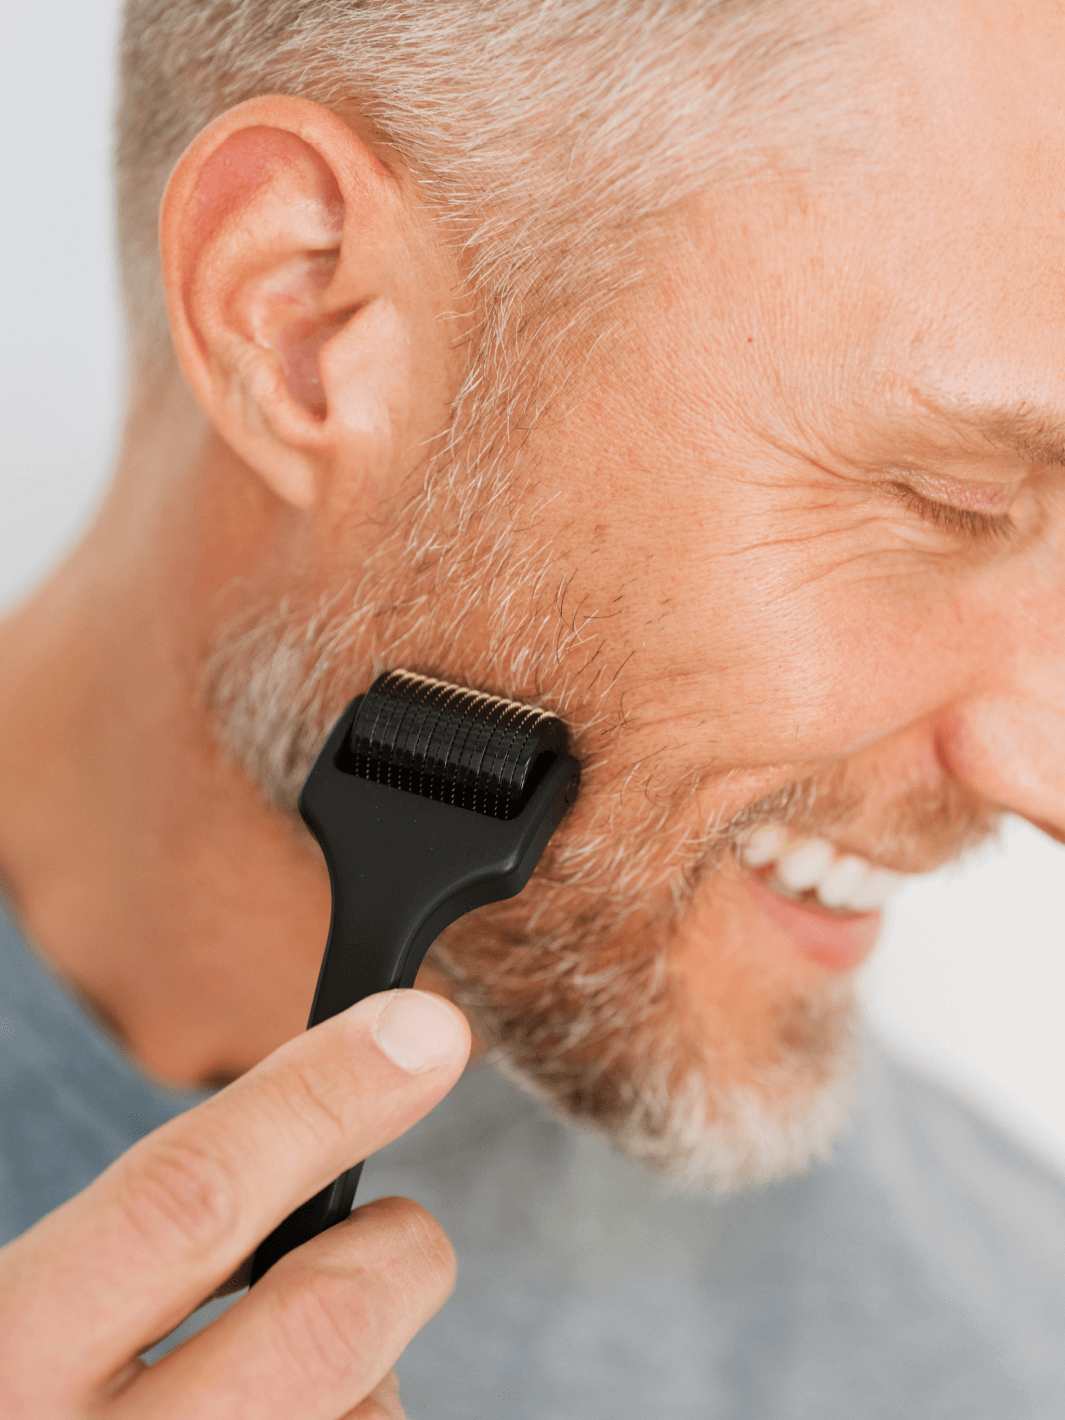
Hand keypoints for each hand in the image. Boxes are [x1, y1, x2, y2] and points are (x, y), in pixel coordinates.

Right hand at [0, 989, 470, 1418]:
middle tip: (400, 1240)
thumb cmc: (25, 1400)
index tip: (422, 1034)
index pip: (182, 1198)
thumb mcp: (26, 1316)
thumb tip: (319, 1119)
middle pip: (320, 1329)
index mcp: (4, 1354)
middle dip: (399, 1256)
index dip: (317, 1099)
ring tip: (303, 1390)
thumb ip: (139, 1245)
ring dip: (373, 1388)